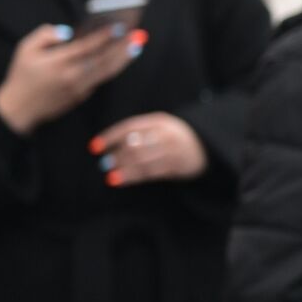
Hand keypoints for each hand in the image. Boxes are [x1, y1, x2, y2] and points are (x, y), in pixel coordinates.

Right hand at [0, 25, 141, 135]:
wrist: (18, 110)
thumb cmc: (21, 76)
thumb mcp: (24, 49)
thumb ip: (45, 35)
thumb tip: (67, 32)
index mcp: (58, 63)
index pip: (87, 46)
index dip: (105, 36)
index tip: (119, 25)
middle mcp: (72, 76)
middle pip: (103, 59)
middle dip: (122, 46)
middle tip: (137, 33)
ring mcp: (78, 88)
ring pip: (107, 71)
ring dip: (124, 58)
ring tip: (136, 45)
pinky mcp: (81, 96)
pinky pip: (100, 80)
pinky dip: (112, 68)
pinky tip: (121, 58)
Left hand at [91, 113, 208, 186]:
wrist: (207, 145)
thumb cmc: (174, 138)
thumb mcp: (160, 129)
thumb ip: (139, 135)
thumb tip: (112, 149)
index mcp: (158, 121)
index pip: (129, 127)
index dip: (110, 137)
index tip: (94, 147)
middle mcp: (164, 134)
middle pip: (136, 144)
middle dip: (118, 155)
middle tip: (104, 164)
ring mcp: (171, 149)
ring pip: (142, 159)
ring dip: (124, 168)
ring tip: (110, 175)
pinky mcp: (176, 165)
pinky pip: (150, 172)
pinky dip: (133, 176)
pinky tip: (120, 180)